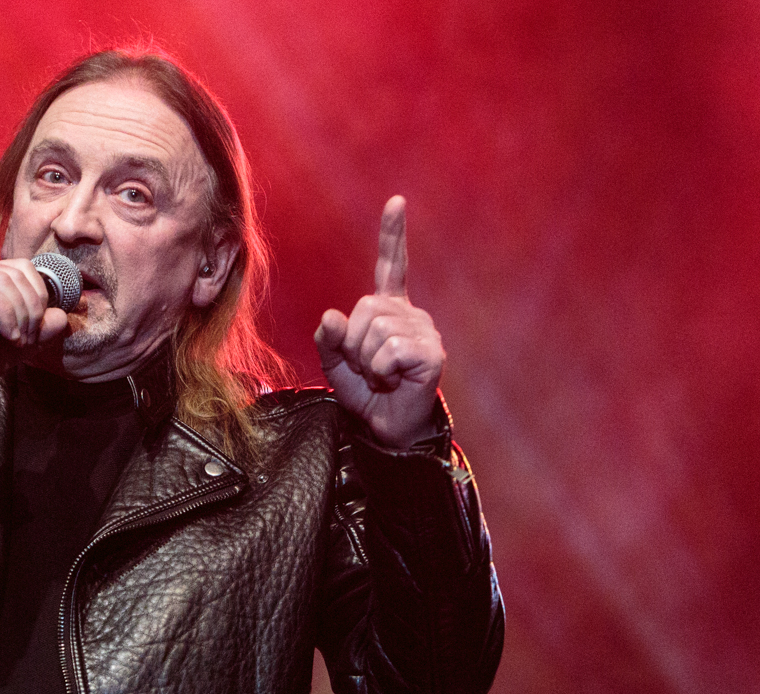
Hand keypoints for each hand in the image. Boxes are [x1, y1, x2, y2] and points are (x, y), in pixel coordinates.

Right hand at [0, 258, 69, 347]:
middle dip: (31, 309)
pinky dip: (5, 315)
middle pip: (18, 273)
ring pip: (6, 282)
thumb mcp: (15, 343)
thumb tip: (60, 316)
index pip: (22, 268)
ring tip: (16, 340)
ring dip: (20, 315)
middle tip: (27, 339)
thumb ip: (39, 329)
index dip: (38, 297)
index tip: (35, 331)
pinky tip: (6, 334)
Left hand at [313, 196, 444, 448]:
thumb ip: (328, 339)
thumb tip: (331, 315)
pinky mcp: (430, 353)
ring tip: (380, 376)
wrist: (388, 427)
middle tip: (367, 368)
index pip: (390, 266)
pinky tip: (393, 380)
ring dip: (366, 360)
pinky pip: (388, 351)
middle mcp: (410, 314)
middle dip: (352, 343)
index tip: (396, 201)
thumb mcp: (336, 364)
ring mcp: (423, 331)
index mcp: (389, 310)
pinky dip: (380, 371)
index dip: (393, 234)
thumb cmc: (367, 394)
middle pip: (364, 309)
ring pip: (375, 331)